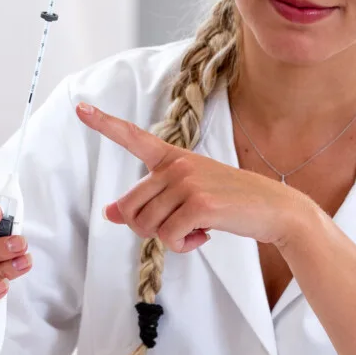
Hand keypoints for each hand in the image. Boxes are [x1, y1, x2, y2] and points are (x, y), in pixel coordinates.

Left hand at [76, 102, 306, 250]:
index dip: (103, 123)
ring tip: (195, 229)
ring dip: (169, 239)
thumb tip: (109, 213)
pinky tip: (204, 235)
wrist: (275, 210)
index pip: (133, 137)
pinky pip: (168, 238)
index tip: (80, 108)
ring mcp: (187, 182)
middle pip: (130, 208)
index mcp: (172, 157)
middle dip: (146, 228)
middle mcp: (176, 165)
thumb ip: (149, 201)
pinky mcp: (199, 204)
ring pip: (146, 226)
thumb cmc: (228, 203)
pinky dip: (183, 246)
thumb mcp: (185, 197)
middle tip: (175, 228)